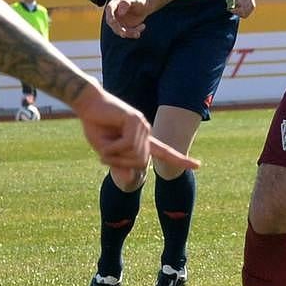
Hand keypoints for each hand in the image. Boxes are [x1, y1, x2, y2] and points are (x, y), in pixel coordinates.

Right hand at [69, 84, 199, 172]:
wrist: (87, 105)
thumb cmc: (96, 127)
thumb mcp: (106, 153)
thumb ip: (119, 166)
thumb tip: (131, 180)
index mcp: (141, 140)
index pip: (165, 152)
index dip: (180, 160)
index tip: (198, 165)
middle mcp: (146, 132)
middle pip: (142, 162)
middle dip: (122, 164)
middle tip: (104, 155)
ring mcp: (142, 125)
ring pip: (136, 155)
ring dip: (115, 155)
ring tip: (105, 143)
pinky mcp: (135, 120)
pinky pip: (127, 144)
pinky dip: (113, 147)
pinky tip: (106, 137)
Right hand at [105, 0, 149, 38]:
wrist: (145, 7)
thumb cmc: (139, 0)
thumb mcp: (135, 0)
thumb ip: (127, 3)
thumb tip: (120, 12)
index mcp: (114, 4)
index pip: (109, 9)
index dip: (110, 16)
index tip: (113, 21)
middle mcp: (113, 13)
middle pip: (112, 23)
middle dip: (119, 29)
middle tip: (125, 33)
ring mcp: (117, 22)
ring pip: (119, 31)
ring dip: (129, 32)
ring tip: (142, 27)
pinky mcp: (123, 28)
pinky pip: (126, 33)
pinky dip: (133, 33)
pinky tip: (143, 27)